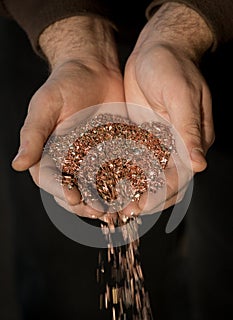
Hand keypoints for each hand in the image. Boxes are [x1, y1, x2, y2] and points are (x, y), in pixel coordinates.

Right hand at [12, 16, 123, 218]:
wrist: (94, 70)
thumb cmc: (64, 83)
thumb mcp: (46, 105)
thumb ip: (33, 135)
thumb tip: (17, 164)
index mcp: (48, 154)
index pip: (50, 179)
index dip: (61, 191)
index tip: (73, 199)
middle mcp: (69, 163)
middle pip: (74, 191)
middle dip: (87, 204)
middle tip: (100, 212)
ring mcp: (92, 161)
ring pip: (97, 189)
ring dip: (106, 203)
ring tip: (118, 212)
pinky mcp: (112, 155)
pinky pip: (117, 174)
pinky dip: (124, 187)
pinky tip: (133, 195)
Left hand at [123, 3, 214, 214]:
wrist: (155, 48)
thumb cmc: (172, 67)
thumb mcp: (181, 95)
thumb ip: (189, 129)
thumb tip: (200, 165)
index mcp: (193, 139)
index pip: (181, 174)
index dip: (163, 192)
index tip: (143, 205)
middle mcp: (177, 145)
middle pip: (165, 182)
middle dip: (147, 199)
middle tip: (125, 212)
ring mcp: (159, 142)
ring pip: (148, 176)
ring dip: (134, 193)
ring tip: (116, 207)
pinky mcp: (142, 136)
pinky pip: (133, 160)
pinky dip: (124, 175)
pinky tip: (109, 185)